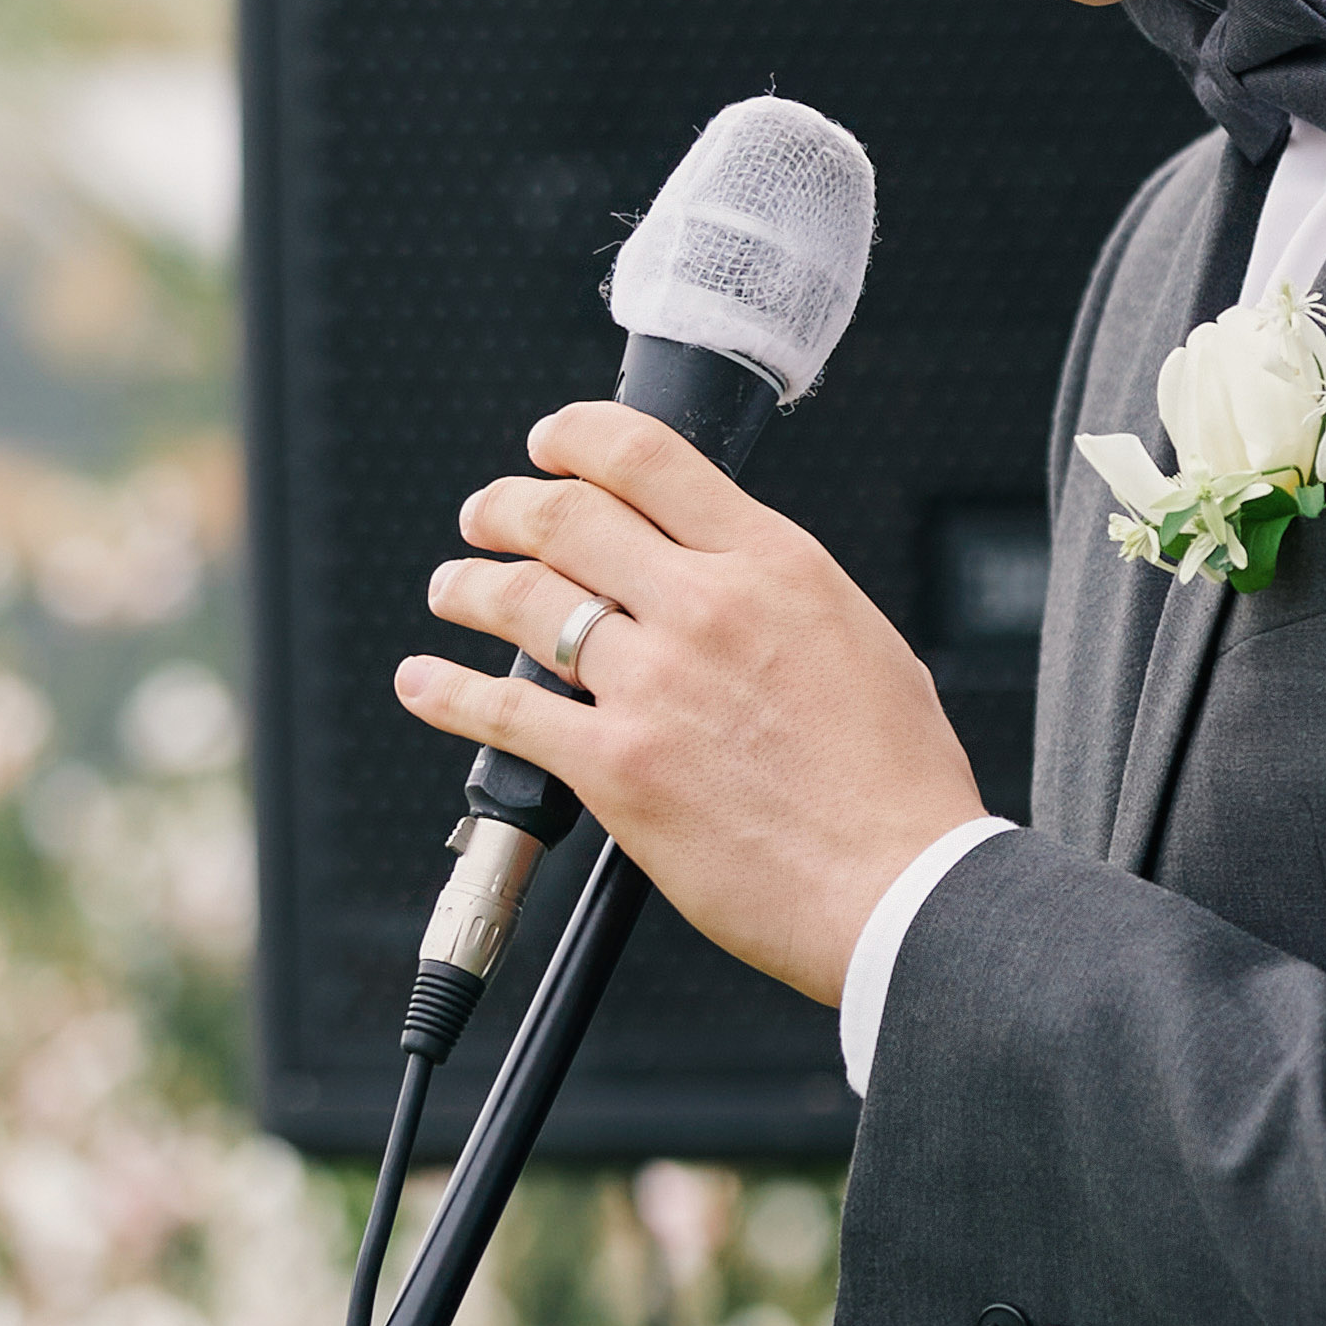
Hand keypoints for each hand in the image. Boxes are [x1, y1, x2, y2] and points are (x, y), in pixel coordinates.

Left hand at [397, 401, 988, 1005]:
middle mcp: (705, 608)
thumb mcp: (863, 642)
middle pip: (567, 518)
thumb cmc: (898, 785)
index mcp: (774, 565)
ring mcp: (654, 686)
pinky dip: (447, 693)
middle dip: (506, 506)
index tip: (549, 444)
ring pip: (524, 602)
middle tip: (485, 517)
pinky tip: (424, 683)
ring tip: (452, 587)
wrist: (901, 889)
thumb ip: (782, 600)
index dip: (576, 437)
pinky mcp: (616, 769)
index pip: (647, 458)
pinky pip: (504, 712)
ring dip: (468, 586)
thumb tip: (731, 585)